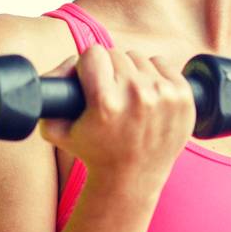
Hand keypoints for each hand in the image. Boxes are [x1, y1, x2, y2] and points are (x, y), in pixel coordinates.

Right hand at [37, 46, 195, 200]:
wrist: (133, 179)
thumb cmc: (93, 153)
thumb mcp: (57, 131)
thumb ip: (47, 97)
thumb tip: (61, 69)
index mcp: (106, 102)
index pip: (93, 53)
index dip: (88, 65)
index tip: (90, 79)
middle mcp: (137, 95)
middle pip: (116, 54)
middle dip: (109, 70)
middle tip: (109, 91)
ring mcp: (164, 94)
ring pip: (139, 58)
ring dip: (132, 72)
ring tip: (128, 96)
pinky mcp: (184, 96)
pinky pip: (162, 64)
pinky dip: (154, 75)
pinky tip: (148, 95)